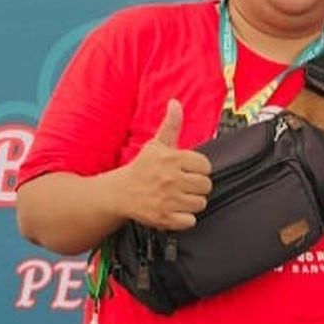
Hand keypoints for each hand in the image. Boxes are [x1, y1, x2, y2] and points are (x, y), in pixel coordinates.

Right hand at [115, 99, 212, 230]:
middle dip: (196, 186)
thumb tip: (176, 103)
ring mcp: (168, 199)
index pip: (205, 166)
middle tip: (183, 185)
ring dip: (191, 202)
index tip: (188, 170)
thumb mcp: (156, 145)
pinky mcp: (164, 218)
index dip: (198, 169)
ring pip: (200, 203)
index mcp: (171, 159)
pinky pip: (190, 221)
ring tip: (178, 197)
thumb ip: (171, 125)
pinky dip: (184, 219)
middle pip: (206, 186)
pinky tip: (174, 210)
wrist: (118, 193)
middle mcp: (170, 179)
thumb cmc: (141, 169)